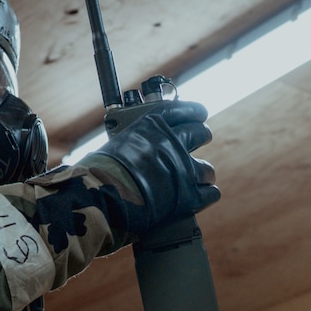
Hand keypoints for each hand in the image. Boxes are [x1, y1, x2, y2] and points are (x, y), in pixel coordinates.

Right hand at [84, 99, 218, 241]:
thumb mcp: (115, 145)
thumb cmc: (99, 174)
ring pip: (207, 168)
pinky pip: (210, 192)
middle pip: (200, 133)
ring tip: (201, 176)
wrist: (102, 199)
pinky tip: (205, 194)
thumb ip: (133, 142)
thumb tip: (134, 149)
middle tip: (202, 137)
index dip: (193, 111)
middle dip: (202, 135)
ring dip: (204, 172)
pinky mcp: (189, 197)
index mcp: (152, 125)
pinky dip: (208, 194)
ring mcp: (183, 170)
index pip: (181, 110)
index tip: (200, 113)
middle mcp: (172, 143)